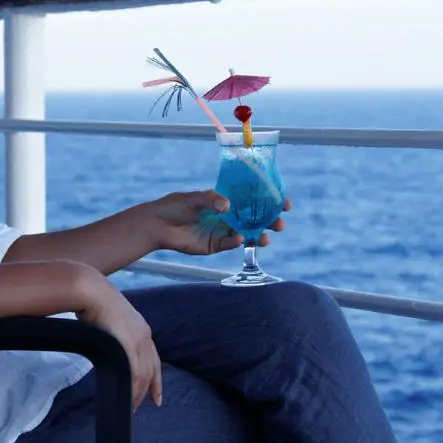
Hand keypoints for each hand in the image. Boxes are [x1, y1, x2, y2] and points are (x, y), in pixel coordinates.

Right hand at [75, 270, 161, 410]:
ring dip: (138, 393)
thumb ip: (115, 336)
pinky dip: (132, 388)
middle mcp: (145, 335)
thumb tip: (109, 346)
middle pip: (151, 370)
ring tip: (131, 407)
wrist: (91, 291)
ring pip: (143, 375)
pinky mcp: (128, 345)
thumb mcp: (111, 320)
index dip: (156, 380)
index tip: (157, 397)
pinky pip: (134, 373)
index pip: (154, 360)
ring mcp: (138, 340)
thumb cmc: (95, 303)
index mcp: (142, 329)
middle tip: (140, 407)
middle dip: (147, 391)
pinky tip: (127, 397)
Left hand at [140, 189, 291, 255]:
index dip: (270, 201)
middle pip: (256, 219)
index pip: (254, 199)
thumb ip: (211, 199)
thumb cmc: (175, 205)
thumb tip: (227, 206)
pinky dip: (237, 242)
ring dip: (259, 236)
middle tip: (280, 222)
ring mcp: (223, 231)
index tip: (284, 202)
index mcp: (227, 200)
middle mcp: (229, 216)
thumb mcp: (194, 198)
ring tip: (266, 238)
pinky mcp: (215, 245)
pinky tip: (240, 239)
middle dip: (270, 221)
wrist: (158, 224)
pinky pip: (231, 244)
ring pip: (247, 234)